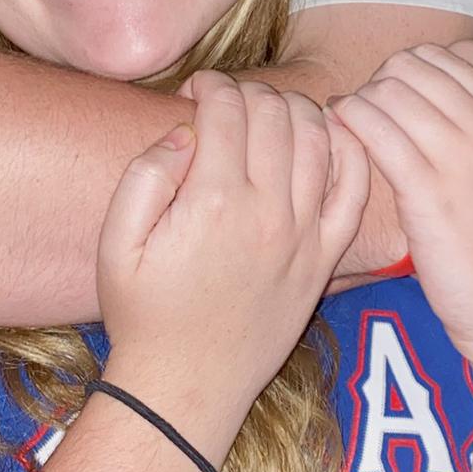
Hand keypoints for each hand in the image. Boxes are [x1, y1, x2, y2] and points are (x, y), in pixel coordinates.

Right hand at [97, 73, 367, 457]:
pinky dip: (350, 148)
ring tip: (268, 114)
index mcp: (214, 201)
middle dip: (248, 91)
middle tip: (227, 104)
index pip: (227, 109)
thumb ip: (146, 175)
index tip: (194, 92)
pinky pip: (355, 188)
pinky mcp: (325, 258)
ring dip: (295, 109)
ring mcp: (304, 235)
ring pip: (319, 138)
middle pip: (275, 113)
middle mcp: (268, 212)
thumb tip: (185, 130)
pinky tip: (329, 133)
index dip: (208, 86)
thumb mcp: (117, 242)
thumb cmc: (144, 313)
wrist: (186, 385)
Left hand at [328, 46, 472, 369]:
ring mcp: (457, 157)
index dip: (405, 70)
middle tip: (364, 109)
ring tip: (346, 121)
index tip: (389, 95)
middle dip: (378, 81)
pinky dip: (348, 121)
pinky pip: (375, 131)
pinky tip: (339, 133)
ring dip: (358, 100)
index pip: (443, 59)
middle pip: (410, 68)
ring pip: (388, 93)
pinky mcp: (425, 191)